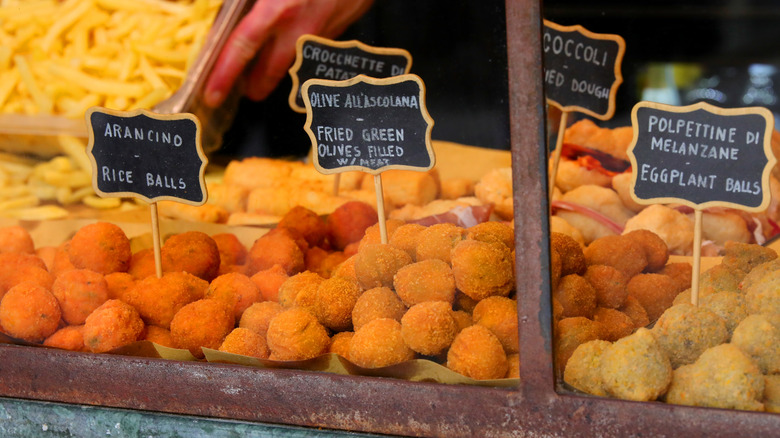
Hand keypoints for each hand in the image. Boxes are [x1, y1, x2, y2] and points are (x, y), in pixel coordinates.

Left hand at [204, 0, 372, 106]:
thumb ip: (245, 0)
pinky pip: (312, 48)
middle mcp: (298, 28)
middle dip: (256, 86)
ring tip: (265, 72)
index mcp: (277, 10)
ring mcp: (320, 35)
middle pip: (270, 71)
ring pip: (293, 63)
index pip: (242, 48)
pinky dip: (298, 50)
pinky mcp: (337, 33)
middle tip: (245, 92)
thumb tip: (220, 6)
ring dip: (277, 69)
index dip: (224, 75)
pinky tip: (294, 42)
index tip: (212, 95)